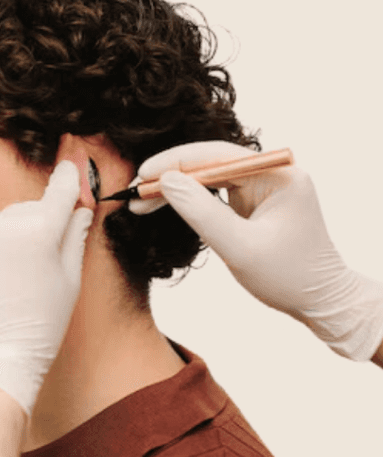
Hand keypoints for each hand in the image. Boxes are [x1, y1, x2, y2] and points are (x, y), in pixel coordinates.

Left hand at [0, 161, 93, 416]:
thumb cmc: (37, 327)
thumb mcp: (68, 281)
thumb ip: (73, 236)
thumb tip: (78, 208)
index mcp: (38, 231)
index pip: (58, 192)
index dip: (66, 179)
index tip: (67, 168)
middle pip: (25, 212)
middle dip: (33, 227)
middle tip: (35, 265)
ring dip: (3, 242)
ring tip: (6, 281)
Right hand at [130, 141, 382, 361]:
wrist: (319, 301)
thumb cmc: (288, 278)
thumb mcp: (239, 248)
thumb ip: (202, 212)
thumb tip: (167, 181)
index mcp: (278, 175)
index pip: (217, 155)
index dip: (175, 162)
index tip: (143, 176)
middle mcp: (272, 174)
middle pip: (210, 163)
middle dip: (171, 177)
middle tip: (136, 192)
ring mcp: (263, 187)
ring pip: (209, 178)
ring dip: (176, 190)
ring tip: (142, 202)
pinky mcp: (254, 202)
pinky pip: (215, 194)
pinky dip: (190, 202)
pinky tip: (165, 206)